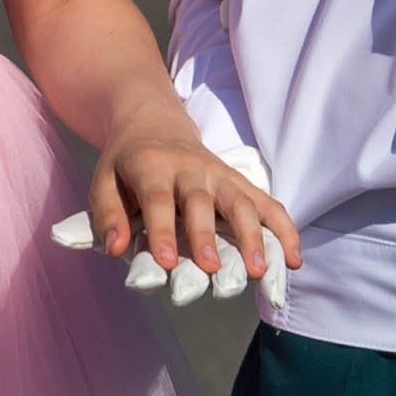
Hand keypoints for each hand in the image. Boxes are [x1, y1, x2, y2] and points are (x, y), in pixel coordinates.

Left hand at [55, 132, 300, 300]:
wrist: (153, 124)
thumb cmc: (126, 164)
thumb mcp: (103, 181)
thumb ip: (107, 215)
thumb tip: (116, 250)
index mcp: (152, 165)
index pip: (159, 199)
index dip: (162, 231)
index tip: (167, 263)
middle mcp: (190, 167)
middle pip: (202, 201)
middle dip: (208, 235)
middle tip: (212, 269)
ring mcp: (220, 174)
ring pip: (241, 201)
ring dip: (252, 236)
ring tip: (258, 271)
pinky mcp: (239, 183)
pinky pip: (267, 204)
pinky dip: (284, 230)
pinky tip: (292, 260)